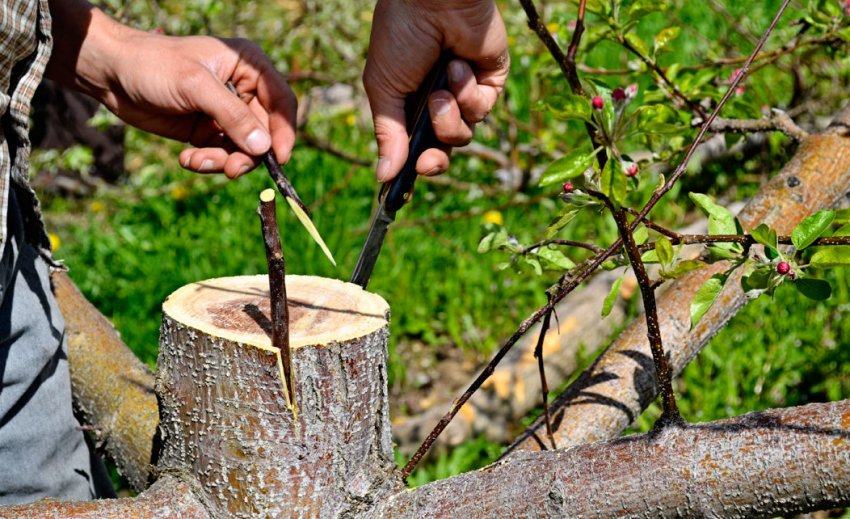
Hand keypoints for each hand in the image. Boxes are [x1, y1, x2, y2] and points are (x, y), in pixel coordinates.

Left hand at [47, 2, 295, 177]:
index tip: (280, 158)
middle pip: (264, 133)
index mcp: (249, 66)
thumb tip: (264, 148)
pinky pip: (221, 155)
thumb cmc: (153, 64)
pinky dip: (207, 162)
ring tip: (197, 160)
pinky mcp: (208, 131)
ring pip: (243, 149)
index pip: (281, 102)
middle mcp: (243, 90)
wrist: (110, 73)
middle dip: (247, 153)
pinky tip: (186, 158)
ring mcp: (226, 113)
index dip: (285, 132)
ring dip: (224, 161)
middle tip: (229, 170)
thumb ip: (232, 117)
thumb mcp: (195, 86)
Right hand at [363, 0, 508, 181]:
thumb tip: (383, 175)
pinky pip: (482, 109)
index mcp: (409, 103)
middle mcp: (438, 102)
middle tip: (427, 161)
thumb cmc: (400, 36)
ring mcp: (466, 93)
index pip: (413, 147)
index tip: (402, 188)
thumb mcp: (384, 88)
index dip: (412, 167)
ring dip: (449, 116)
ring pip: (463, 134)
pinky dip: (469, 94)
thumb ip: (387, 133)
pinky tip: (460, 67)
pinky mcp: (491, 82)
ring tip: (441, 86)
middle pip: (442, 150)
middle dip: (435, 159)